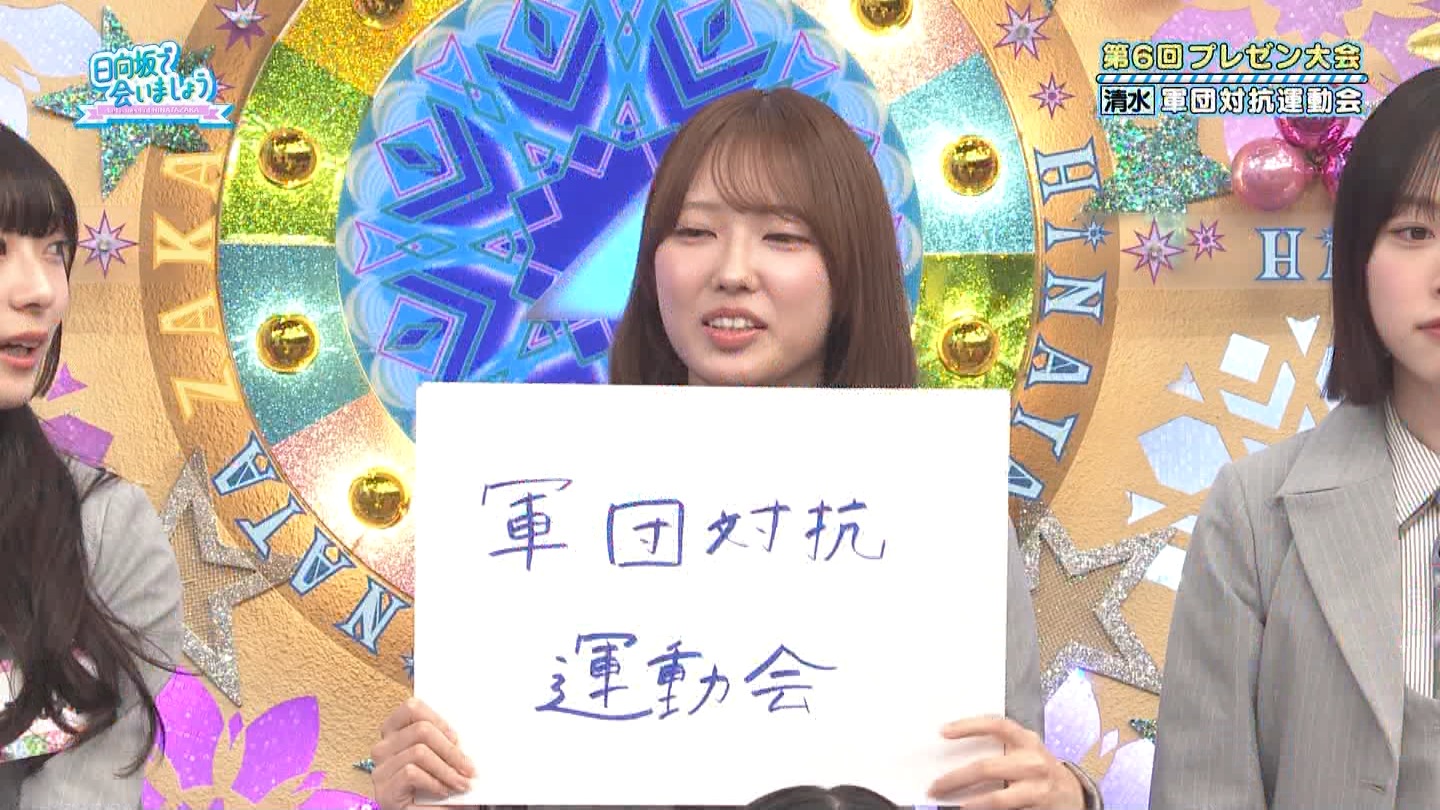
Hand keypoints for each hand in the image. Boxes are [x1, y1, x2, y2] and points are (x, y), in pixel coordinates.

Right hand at [371, 697, 476, 809]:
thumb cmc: (434, 791)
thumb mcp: (441, 760)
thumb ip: (445, 744)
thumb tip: (462, 737)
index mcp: (396, 734)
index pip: (412, 708)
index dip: (438, 719)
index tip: (456, 738)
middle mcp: (383, 749)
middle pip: (420, 730)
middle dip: (451, 750)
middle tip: (468, 767)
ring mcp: (381, 770)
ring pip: (419, 752)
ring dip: (447, 770)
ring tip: (461, 783)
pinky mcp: (384, 791)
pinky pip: (411, 773)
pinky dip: (434, 782)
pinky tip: (443, 791)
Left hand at [928, 716, 1085, 809]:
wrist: (1072, 794)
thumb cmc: (1038, 769)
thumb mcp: (1025, 751)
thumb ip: (1001, 749)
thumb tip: (955, 757)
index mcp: (1027, 741)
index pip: (996, 726)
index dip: (969, 726)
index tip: (944, 731)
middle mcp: (1033, 762)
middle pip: (986, 768)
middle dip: (956, 778)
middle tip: (936, 786)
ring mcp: (1037, 788)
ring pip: (996, 799)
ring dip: (970, 803)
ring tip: (954, 805)